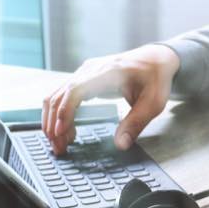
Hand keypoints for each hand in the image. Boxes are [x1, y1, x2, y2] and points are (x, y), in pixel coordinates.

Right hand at [42, 44, 179, 153]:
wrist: (155, 59)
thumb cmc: (155, 78)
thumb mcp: (153, 103)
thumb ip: (136, 123)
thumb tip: (121, 144)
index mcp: (108, 72)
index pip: (76, 89)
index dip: (64, 111)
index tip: (60, 132)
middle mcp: (91, 69)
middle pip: (60, 95)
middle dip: (54, 123)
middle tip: (59, 148)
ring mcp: (85, 72)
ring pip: (57, 95)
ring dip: (53, 120)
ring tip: (60, 143)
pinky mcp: (84, 78)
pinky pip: (63, 95)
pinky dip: (59, 113)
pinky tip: (66, 130)